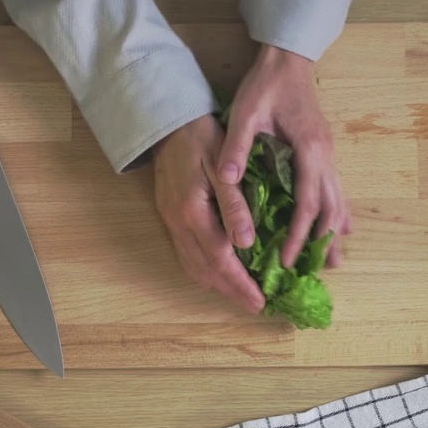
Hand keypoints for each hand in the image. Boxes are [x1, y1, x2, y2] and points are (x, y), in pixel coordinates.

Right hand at [152, 115, 264, 313]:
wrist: (166, 122)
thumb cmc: (200, 136)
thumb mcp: (221, 165)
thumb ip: (234, 204)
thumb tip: (247, 243)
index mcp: (192, 212)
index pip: (221, 259)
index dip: (241, 283)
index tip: (261, 300)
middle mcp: (178, 224)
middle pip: (205, 270)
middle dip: (231, 291)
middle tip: (256, 305)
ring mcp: (170, 222)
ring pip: (193, 266)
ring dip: (217, 285)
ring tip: (240, 295)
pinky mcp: (168, 217)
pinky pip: (186, 255)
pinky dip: (203, 270)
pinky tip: (218, 273)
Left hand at [218, 45, 351, 266]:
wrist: (288, 59)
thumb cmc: (265, 85)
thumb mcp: (245, 112)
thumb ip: (238, 146)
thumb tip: (228, 177)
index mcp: (309, 150)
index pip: (308, 202)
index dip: (300, 234)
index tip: (289, 260)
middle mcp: (326, 156)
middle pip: (332, 208)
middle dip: (323, 240)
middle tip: (316, 270)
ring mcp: (329, 154)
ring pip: (339, 200)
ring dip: (335, 230)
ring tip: (333, 260)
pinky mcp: (325, 152)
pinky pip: (337, 189)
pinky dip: (339, 212)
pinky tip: (341, 229)